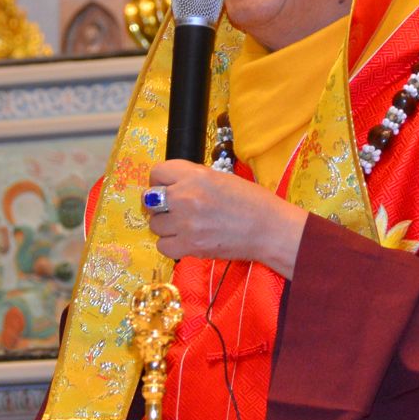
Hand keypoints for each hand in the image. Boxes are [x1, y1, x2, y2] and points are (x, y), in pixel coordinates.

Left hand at [145, 160, 306, 278]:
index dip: (160, 180)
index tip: (167, 187)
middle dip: (158, 203)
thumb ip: (192, 179)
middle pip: (149, 199)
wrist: (269, 229)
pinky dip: (170, 244)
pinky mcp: (190, 247)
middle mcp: (186, 197)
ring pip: (154, 224)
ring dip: (165, 225)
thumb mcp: (220, 177)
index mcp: (195, 175)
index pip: (157, 172)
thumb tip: (170, 186)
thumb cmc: (251, 200)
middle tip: (173, 208)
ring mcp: (186, 224)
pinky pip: (162, 246)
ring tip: (183, 225)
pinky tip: (185, 239)